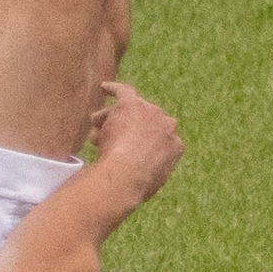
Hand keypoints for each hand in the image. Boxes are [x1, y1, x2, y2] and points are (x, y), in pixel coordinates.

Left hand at [86, 82, 181, 203]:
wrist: (129, 172)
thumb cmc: (138, 183)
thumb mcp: (153, 181)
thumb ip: (153, 172)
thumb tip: (144, 177)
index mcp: (176, 145)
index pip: (160, 139)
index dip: (144, 144)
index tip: (133, 150)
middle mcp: (167, 125)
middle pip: (144, 122)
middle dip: (128, 129)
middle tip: (111, 140)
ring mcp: (151, 112)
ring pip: (130, 110)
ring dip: (113, 119)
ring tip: (96, 129)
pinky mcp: (132, 103)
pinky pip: (123, 92)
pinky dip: (113, 89)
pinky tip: (104, 88)